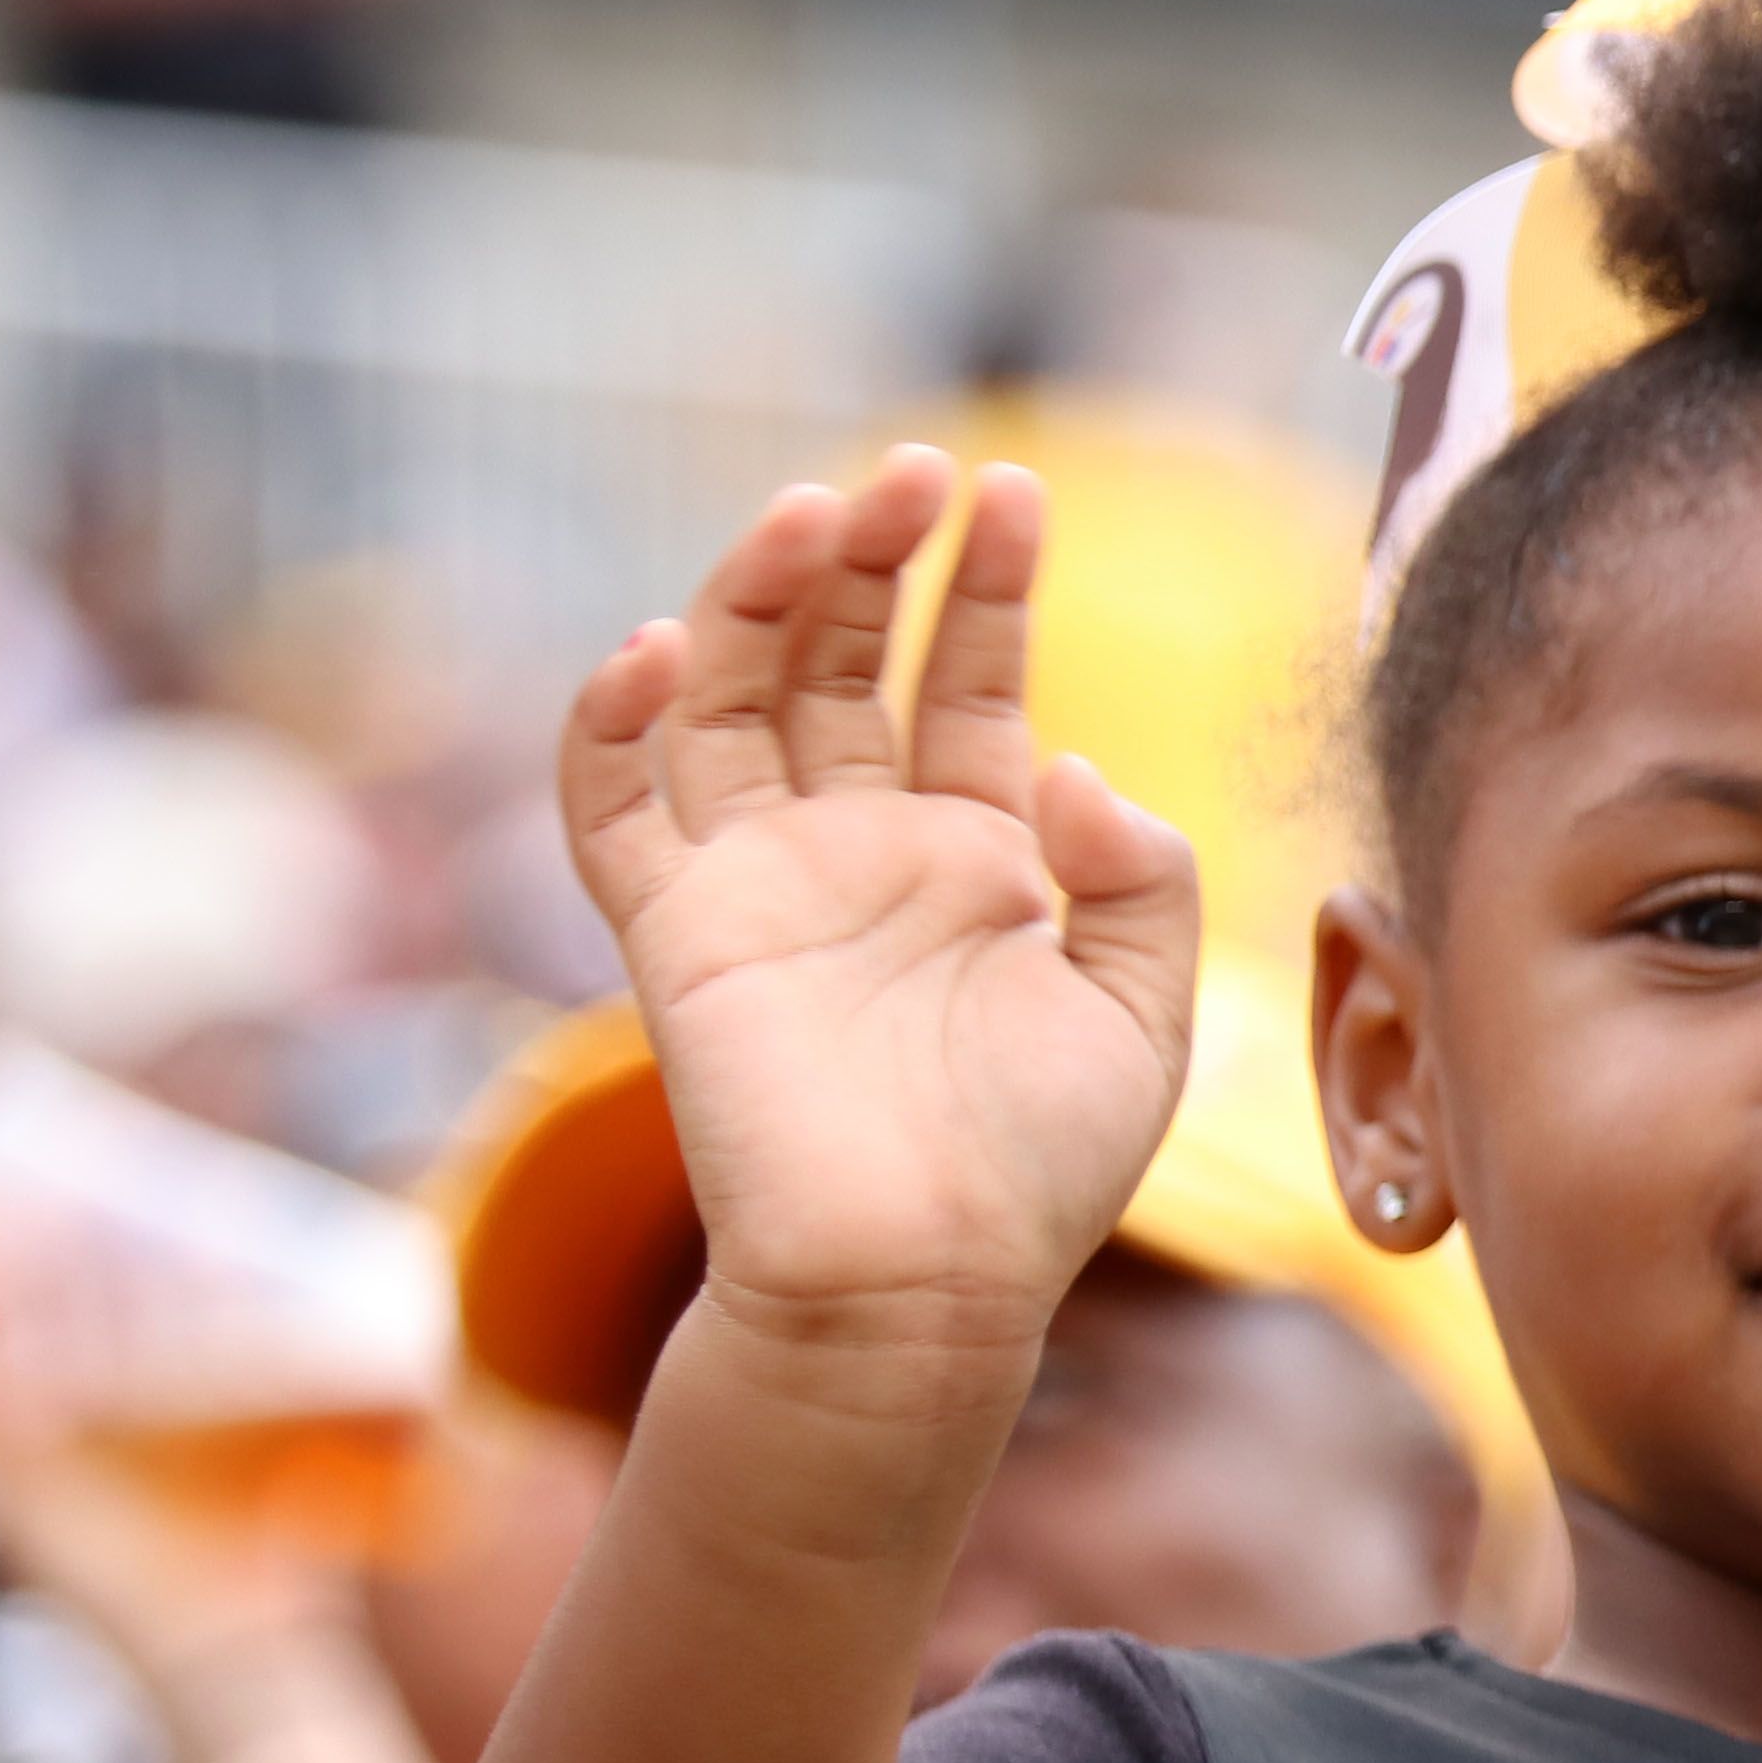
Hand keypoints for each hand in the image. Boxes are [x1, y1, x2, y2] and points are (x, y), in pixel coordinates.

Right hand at [556, 455, 1196, 1385]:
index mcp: (979, 854)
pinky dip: (616, 724)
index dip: (986, 585)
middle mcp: (864, 847)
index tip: (1013, 491)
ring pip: (734, 699)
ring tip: (807, 515)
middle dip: (873, 559)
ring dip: (757, 598)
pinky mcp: (676, 935)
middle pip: (847, 662)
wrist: (924, 1290)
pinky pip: (614, 810)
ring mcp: (763, 882)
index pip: (971, 680)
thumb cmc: (1038, 1171)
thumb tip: (1080, 772)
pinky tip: (662, 648)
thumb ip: (1143, 880)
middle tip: (909, 472)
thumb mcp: (1147, 1012)